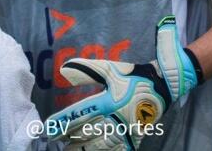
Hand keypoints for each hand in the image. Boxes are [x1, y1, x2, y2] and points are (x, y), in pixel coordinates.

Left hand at [47, 15, 200, 149]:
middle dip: (67, 137)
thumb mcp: (110, 69)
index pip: (79, 114)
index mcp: (108, 100)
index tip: (48, 129)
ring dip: (80, 148)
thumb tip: (64, 69)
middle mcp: (115, 118)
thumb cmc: (133, 76)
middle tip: (54, 140)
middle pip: (85, 132)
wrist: (163, 87)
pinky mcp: (133, 139)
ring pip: (97, 146)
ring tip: (67, 150)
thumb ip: (86, 70)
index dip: (61, 123)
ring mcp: (125, 131)